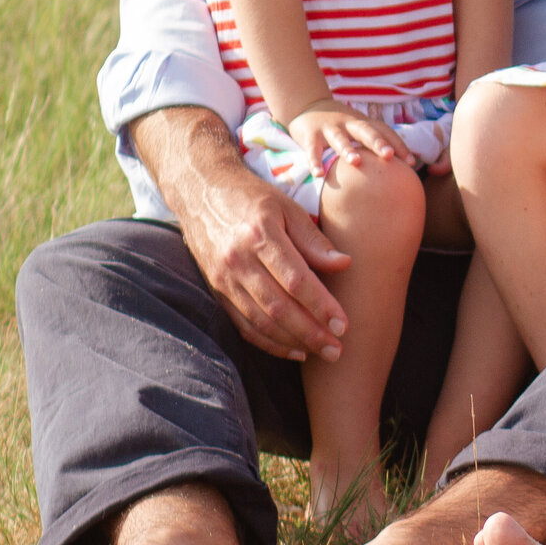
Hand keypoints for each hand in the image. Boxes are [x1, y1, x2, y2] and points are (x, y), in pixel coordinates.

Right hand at [138, 108, 352, 362]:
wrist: (201, 192)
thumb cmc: (252, 197)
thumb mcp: (287, 207)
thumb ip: (314, 240)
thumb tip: (344, 264)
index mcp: (260, 235)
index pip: (296, 280)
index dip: (321, 306)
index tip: (343, 324)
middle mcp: (238, 261)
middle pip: (278, 308)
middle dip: (311, 333)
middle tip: (337, 349)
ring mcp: (224, 279)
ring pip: (260, 322)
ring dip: (293, 342)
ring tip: (321, 352)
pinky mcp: (217, 291)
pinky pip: (244, 325)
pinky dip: (269, 342)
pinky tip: (293, 349)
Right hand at [288, 99, 413, 171]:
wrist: (309, 106)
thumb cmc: (341, 125)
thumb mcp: (358, 128)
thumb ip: (374, 143)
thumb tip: (402, 167)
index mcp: (363, 123)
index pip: (385, 132)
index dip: (398, 145)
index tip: (411, 163)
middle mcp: (348, 123)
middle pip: (365, 131)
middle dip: (378, 142)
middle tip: (389, 155)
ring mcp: (329, 128)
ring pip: (339, 138)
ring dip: (348, 149)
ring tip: (356, 162)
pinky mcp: (310, 135)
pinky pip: (313, 149)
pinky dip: (315, 161)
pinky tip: (319, 174)